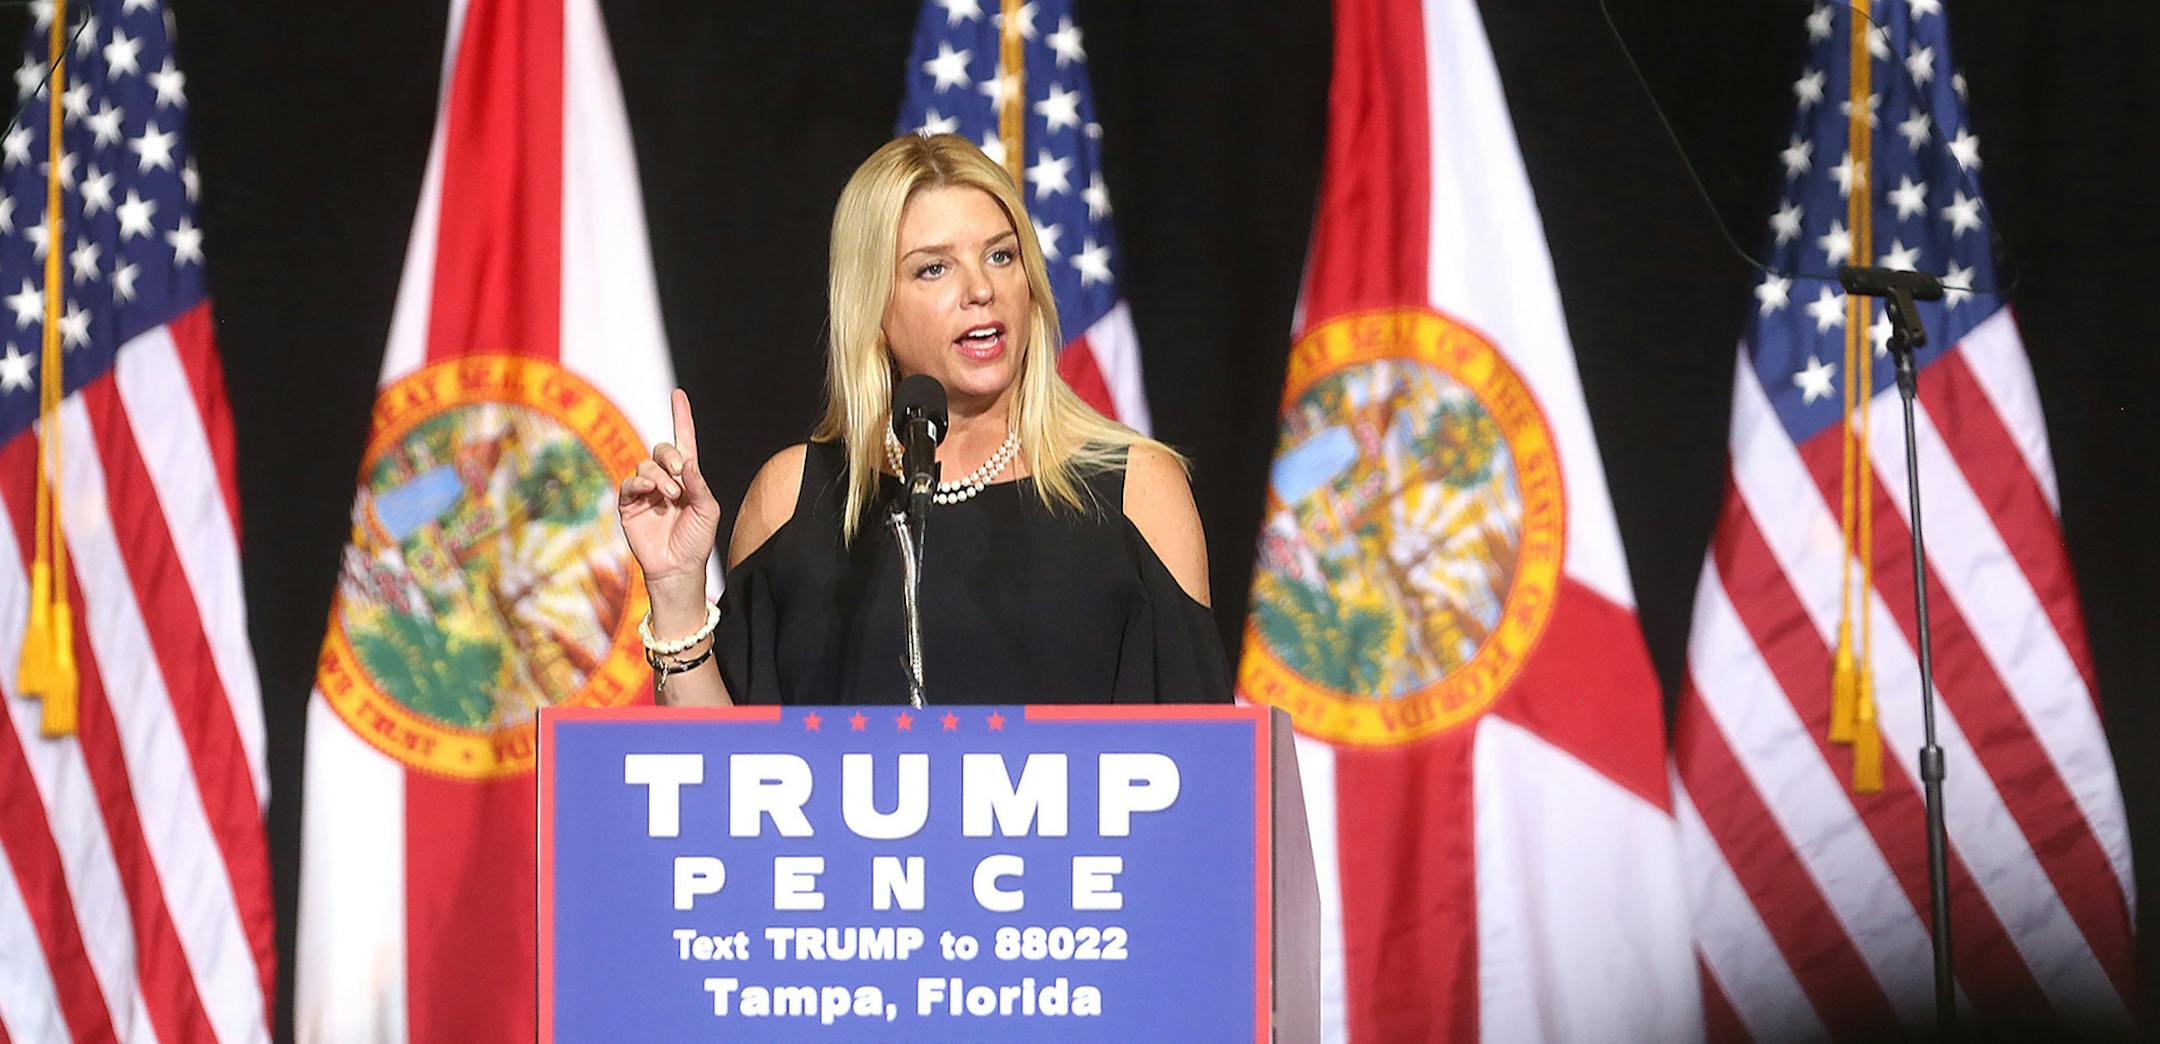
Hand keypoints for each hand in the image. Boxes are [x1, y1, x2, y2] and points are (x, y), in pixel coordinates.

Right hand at [618, 389, 720, 607]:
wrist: (679, 568)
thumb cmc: (697, 540)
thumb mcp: (708, 510)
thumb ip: (699, 484)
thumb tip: (687, 461)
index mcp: (687, 477)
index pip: (683, 441)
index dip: (681, 417)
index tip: (678, 394)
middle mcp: (665, 480)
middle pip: (661, 450)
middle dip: (671, 457)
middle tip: (681, 474)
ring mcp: (646, 492)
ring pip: (644, 465)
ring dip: (659, 476)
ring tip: (671, 495)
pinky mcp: (629, 505)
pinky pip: (629, 483)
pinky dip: (639, 483)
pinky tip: (650, 492)